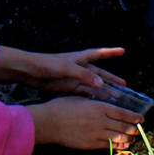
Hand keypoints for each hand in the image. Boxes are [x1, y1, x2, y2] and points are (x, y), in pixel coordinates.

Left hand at [0, 46, 130, 95]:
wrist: (29, 72)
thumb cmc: (47, 64)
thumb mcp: (67, 68)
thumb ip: (84, 76)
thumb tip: (101, 84)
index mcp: (79, 58)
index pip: (98, 54)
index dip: (111, 52)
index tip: (123, 51)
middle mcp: (79, 68)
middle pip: (99, 73)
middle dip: (111, 79)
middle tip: (124, 85)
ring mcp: (74, 78)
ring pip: (93, 85)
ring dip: (104, 90)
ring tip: (116, 98)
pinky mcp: (68, 87)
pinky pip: (84, 92)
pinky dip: (93, 96)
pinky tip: (100, 103)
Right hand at [28, 96, 141, 150]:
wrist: (48, 123)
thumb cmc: (61, 107)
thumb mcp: (79, 98)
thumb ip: (94, 101)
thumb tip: (105, 102)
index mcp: (99, 107)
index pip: (123, 113)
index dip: (134, 117)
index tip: (141, 118)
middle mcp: (101, 121)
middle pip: (125, 127)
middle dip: (135, 129)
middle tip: (139, 129)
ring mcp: (97, 134)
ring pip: (120, 138)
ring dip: (129, 139)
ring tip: (133, 138)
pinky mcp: (91, 144)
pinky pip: (110, 146)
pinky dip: (119, 146)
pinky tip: (122, 145)